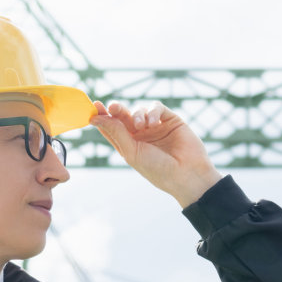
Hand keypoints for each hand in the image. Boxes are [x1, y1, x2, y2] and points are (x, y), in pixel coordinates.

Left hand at [90, 100, 223, 206]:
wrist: (187, 174)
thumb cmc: (158, 169)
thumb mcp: (132, 152)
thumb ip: (116, 132)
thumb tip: (95, 118)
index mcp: (129, 145)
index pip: (112, 128)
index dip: (102, 117)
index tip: (94, 108)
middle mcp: (141, 135)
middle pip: (123, 116)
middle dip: (117, 110)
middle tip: (112, 107)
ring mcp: (155, 127)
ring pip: (139, 110)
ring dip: (137, 114)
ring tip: (142, 126)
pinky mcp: (170, 120)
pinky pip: (156, 108)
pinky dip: (152, 111)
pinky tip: (153, 122)